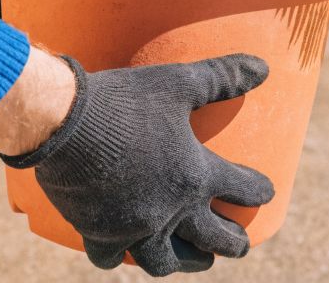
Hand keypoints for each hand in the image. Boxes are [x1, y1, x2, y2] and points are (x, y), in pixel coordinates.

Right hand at [2, 54, 275, 276]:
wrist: (62, 123)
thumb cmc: (123, 101)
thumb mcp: (177, 82)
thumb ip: (221, 77)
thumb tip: (262, 67)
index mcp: (195, 175)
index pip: (242, 188)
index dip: (258, 190)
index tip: (265, 192)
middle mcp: (170, 210)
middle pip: (213, 239)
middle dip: (233, 243)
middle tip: (241, 244)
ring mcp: (133, 227)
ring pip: (167, 261)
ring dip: (187, 262)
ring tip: (197, 261)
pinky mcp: (98, 232)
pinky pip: (113, 257)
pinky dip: (121, 255)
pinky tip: (124, 252)